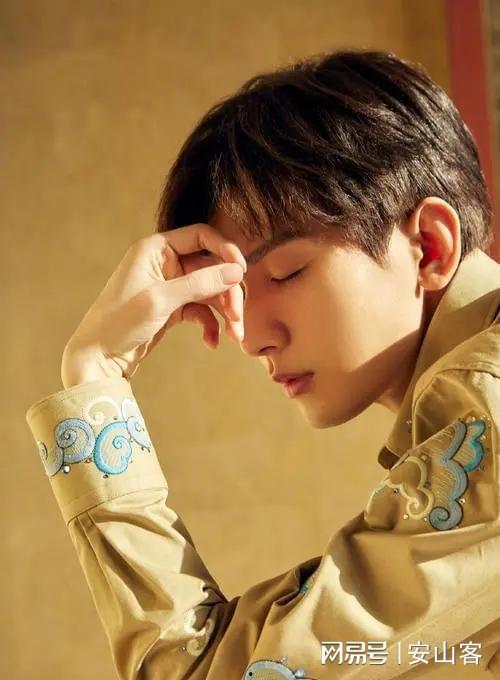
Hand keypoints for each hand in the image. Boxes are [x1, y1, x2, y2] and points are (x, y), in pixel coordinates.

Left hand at [61, 224, 246, 387]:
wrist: (98, 358)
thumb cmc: (119, 322)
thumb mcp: (160, 300)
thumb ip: (200, 283)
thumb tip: (236, 271)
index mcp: (156, 249)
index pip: (201, 236)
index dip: (225, 251)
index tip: (241, 272)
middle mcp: (165, 263)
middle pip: (211, 267)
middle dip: (228, 292)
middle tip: (237, 317)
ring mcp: (170, 286)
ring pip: (210, 291)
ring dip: (225, 312)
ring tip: (234, 336)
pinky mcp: (173, 308)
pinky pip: (201, 310)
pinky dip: (211, 325)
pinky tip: (212, 343)